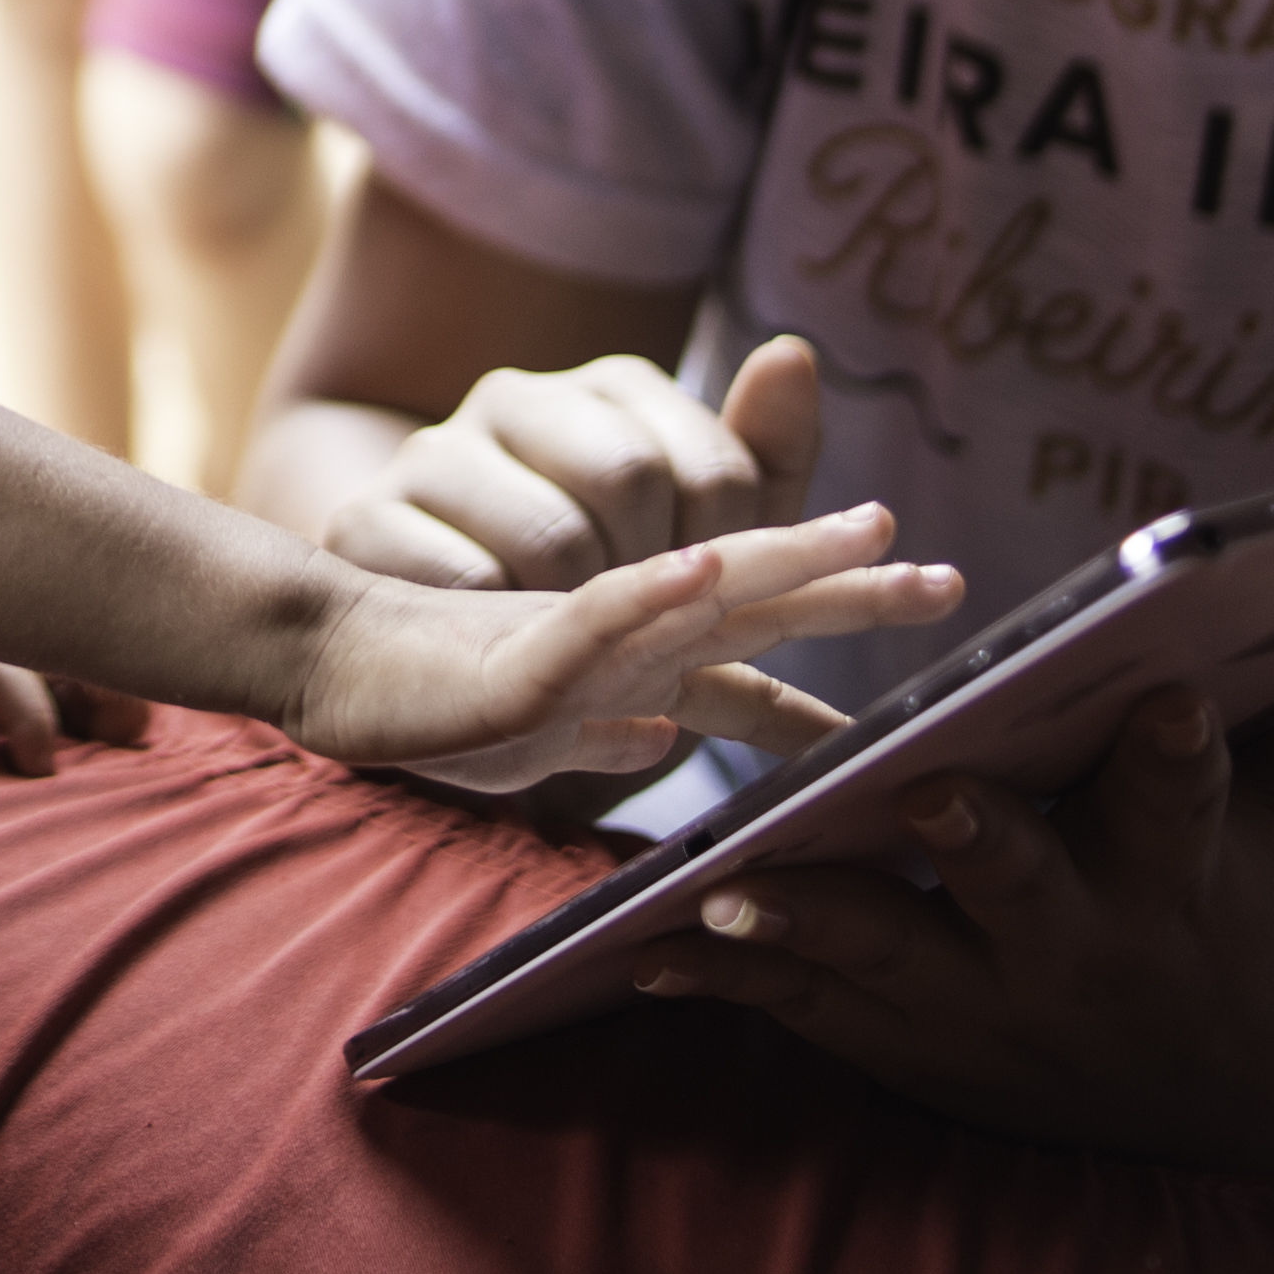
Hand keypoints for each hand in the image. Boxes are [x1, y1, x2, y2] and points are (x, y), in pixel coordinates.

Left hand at [0, 599, 148, 775]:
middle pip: (50, 649)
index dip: (25, 709)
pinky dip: (105, 681)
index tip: (40, 764)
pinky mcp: (5, 659)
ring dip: (109, 681)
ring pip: (68, 651)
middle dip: (98, 683)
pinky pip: (67, 660)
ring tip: (144, 725)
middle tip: (133, 732)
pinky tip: (138, 718)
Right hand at [280, 504, 954, 793]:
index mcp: (642, 646)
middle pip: (755, 585)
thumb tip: (666, 736)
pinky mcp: (510, 655)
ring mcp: (569, 629)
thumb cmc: (437, 685)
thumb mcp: (549, 721)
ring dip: (783, 562)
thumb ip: (610, 725)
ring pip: (694, 582)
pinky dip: (651, 597)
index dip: (843, 617)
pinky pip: (590, 617)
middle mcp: (621, 621)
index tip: (936, 601)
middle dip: (853, 578)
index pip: (758, 632)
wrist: (326, 658)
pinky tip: (705, 573)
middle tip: (947, 571)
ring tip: (871, 537)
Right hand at [328, 334, 823, 589]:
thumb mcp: (696, 542)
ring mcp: (439, 452)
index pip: (717, 466)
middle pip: (634, 480)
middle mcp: (520, 397)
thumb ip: (766, 456)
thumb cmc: (587, 587)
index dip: (736, 561)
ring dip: (577, 612)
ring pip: (556, 536)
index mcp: (610, 390)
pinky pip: (468, 578)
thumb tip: (796, 349)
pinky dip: (506, 629)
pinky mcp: (369, 518)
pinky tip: (502, 635)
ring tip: (567, 637)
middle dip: (653, 581)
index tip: (713, 611)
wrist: (409, 630)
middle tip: (645, 637)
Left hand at [617, 589, 1273, 1170]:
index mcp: (1187, 874)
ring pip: (886, 960)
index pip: (1188, 803)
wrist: (1232, 1107)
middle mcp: (1084, 949)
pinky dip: (721, 983)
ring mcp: (986, 1013)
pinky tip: (631, 948)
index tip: (1163, 698)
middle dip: (972, 845)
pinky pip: (800, 1014)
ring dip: (805, 924)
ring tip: (722, 881)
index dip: (1176, 757)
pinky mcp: (903, 1048)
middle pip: (1021, 889)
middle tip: (914, 789)